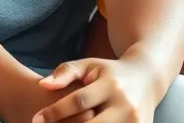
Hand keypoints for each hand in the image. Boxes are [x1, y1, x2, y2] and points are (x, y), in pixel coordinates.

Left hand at [33, 58, 158, 122]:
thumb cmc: (110, 73)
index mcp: (111, 86)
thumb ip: (66, 72)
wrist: (147, 80)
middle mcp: (126, 106)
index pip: (79, 101)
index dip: (55, 111)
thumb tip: (43, 85)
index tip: (36, 118)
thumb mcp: (89, 66)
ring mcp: (135, 122)